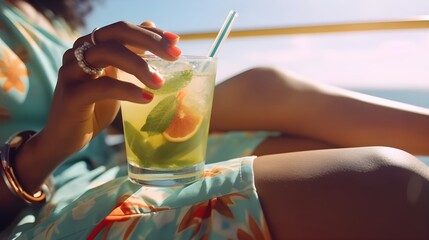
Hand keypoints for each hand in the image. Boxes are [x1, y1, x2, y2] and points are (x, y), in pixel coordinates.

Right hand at [38, 21, 181, 161]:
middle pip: (116, 33)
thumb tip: (151, 27)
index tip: (175, 41)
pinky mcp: (71, 95)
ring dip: (140, 65)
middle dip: (149, 41)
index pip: (122, 29)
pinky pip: (103, 86)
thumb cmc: (93, 107)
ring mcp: (71, 72)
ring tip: (160, 82)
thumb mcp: (115, 78)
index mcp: (90, 46)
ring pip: (109, 54)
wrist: (64, 138)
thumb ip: (130, 55)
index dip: (150, 33)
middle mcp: (78, 52)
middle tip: (175, 55)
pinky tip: (146, 98)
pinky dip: (127, 90)